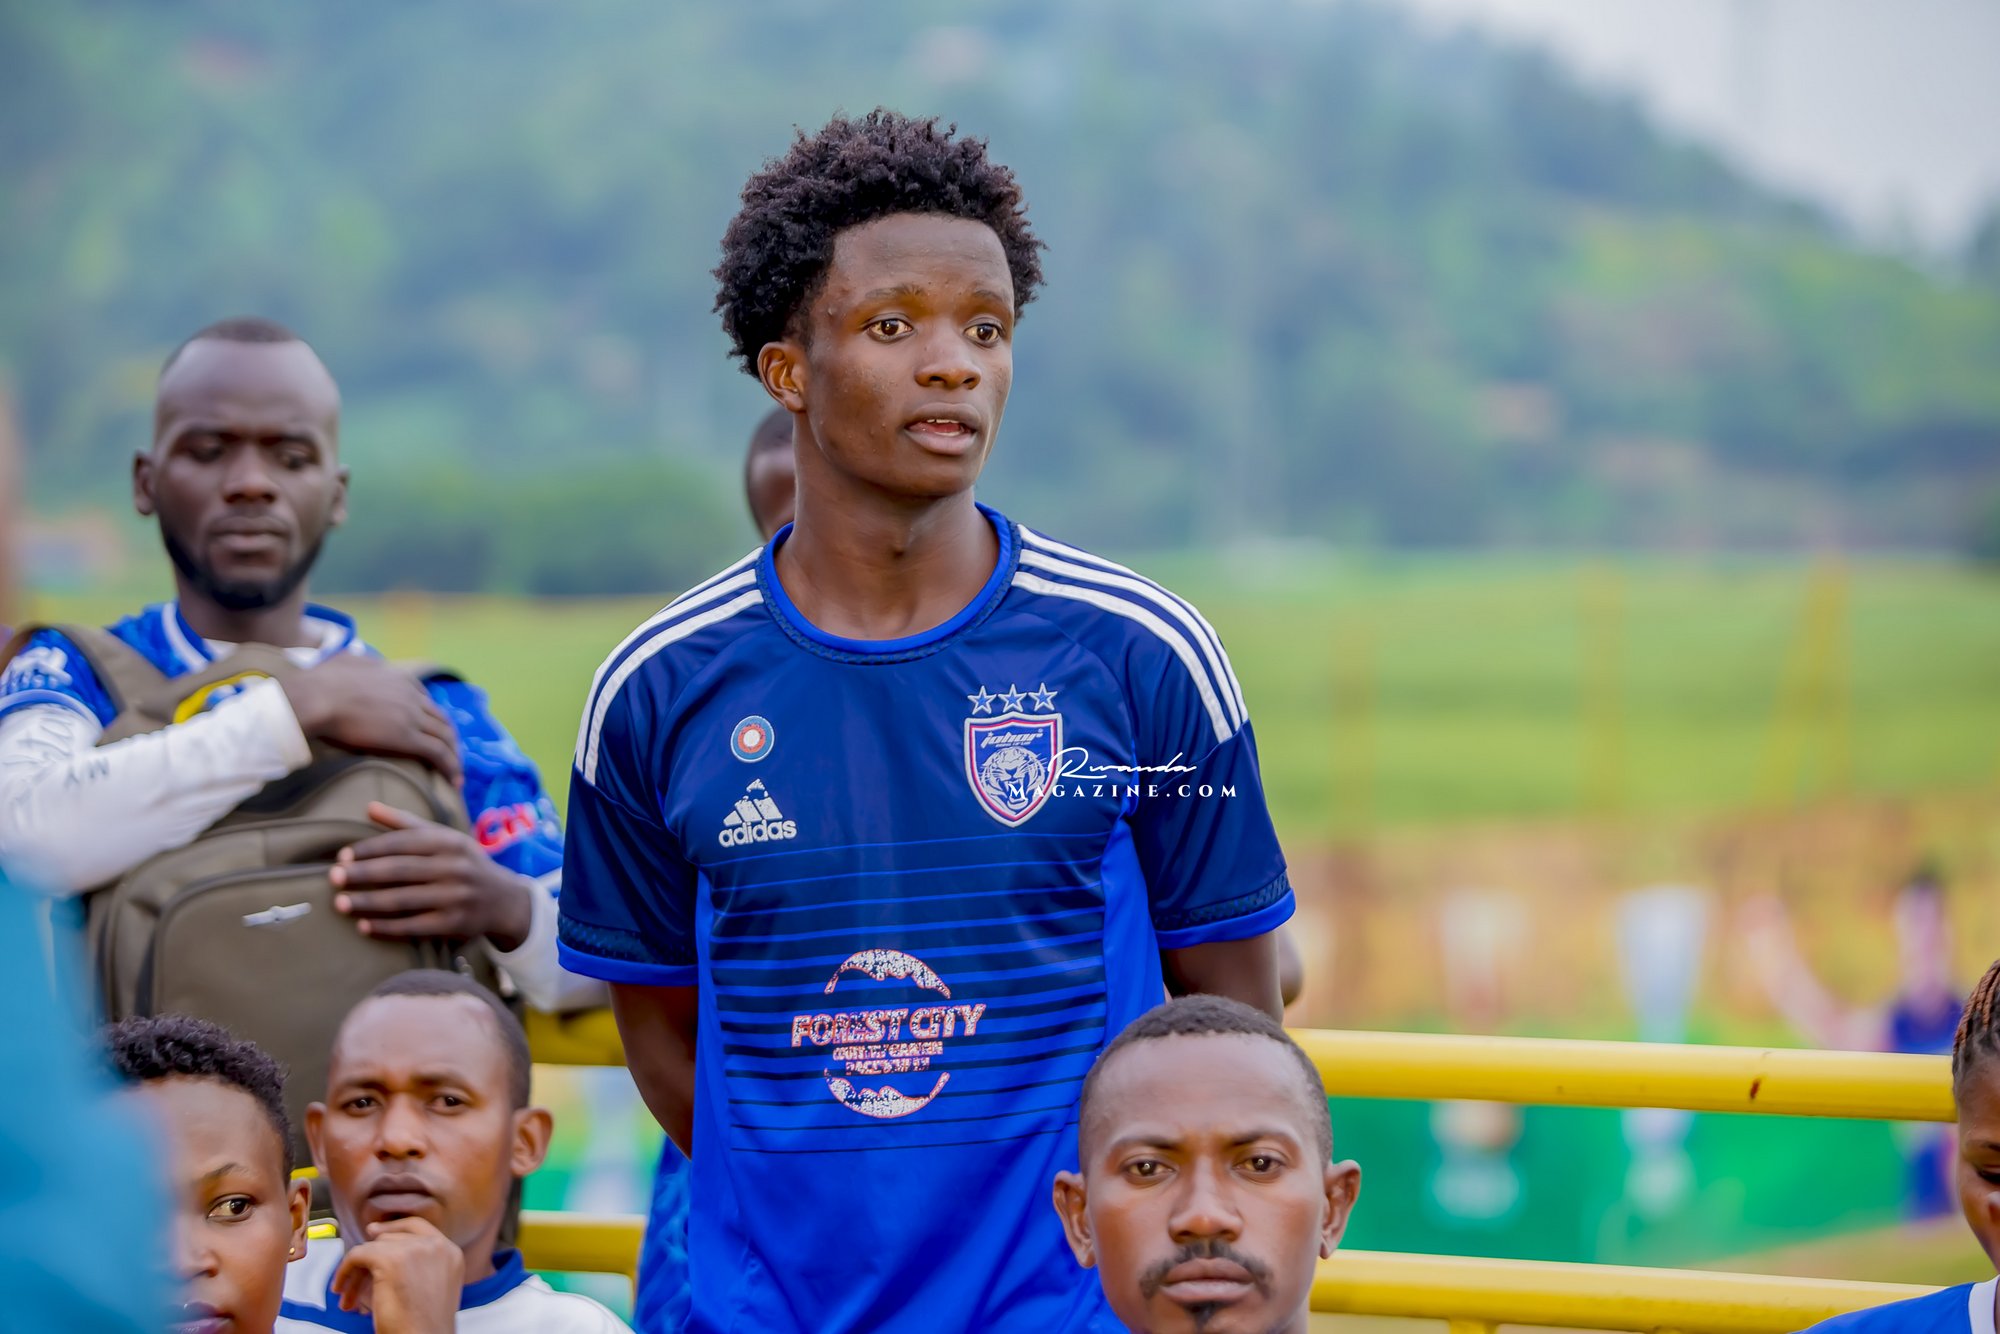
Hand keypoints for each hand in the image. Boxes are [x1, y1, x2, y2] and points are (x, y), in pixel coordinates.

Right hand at [283, 654, 462, 785]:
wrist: (316, 697)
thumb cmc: (322, 682)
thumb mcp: (348, 661)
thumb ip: (360, 662)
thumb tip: (357, 657)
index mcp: (399, 677)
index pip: (425, 699)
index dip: (432, 716)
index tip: (432, 729)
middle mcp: (411, 695)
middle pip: (441, 718)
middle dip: (450, 737)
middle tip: (451, 754)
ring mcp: (412, 716)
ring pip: (445, 736)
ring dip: (454, 754)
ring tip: (456, 771)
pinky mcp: (408, 737)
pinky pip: (438, 753)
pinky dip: (451, 766)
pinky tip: (454, 780)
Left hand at [330, 1215, 462, 1332]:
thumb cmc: (424, 1327)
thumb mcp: (433, 1288)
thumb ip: (422, 1266)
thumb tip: (388, 1252)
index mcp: (450, 1253)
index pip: (417, 1227)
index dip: (393, 1228)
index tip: (373, 1232)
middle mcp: (435, 1246)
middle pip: (392, 1239)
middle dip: (371, 1261)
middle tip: (356, 1284)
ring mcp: (414, 1250)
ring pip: (373, 1248)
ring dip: (357, 1273)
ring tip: (348, 1296)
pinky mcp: (390, 1260)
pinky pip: (357, 1255)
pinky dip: (344, 1271)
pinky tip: (341, 1288)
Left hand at [333, 802, 534, 949]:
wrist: (504, 900)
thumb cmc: (464, 863)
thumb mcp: (444, 838)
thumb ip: (406, 823)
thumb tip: (369, 807)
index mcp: (449, 842)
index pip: (402, 843)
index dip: (370, 849)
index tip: (343, 856)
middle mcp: (454, 867)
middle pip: (399, 870)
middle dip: (363, 874)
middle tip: (332, 877)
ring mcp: (455, 897)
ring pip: (403, 900)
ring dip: (367, 902)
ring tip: (339, 903)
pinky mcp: (454, 924)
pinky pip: (413, 927)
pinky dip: (386, 927)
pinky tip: (363, 926)